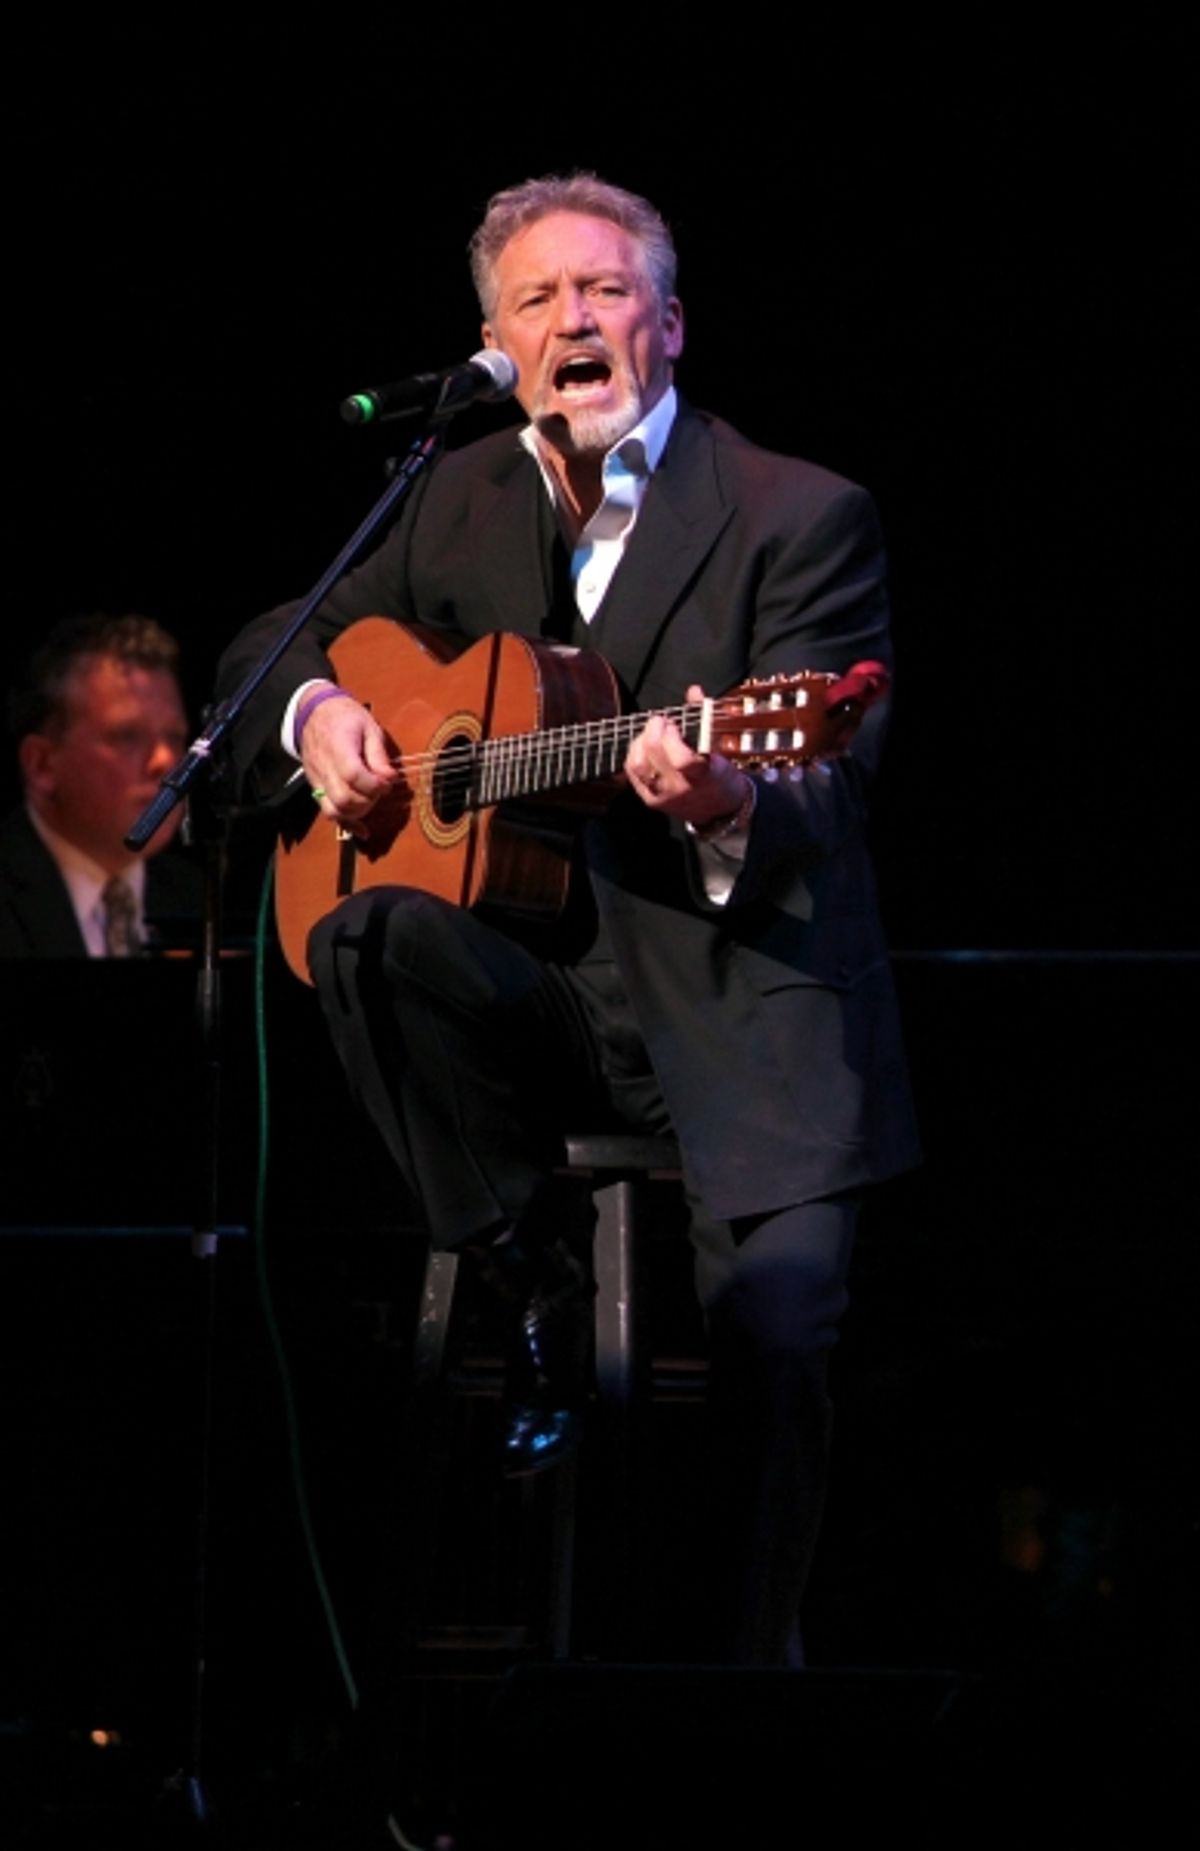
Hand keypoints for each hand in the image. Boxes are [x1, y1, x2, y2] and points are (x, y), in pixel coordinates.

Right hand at [300, 689, 397, 823]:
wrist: (315, 713)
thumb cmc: (345, 717)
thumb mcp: (368, 726)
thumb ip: (378, 755)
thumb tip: (390, 779)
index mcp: (338, 748)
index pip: (354, 775)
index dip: (375, 784)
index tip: (388, 782)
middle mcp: (324, 768)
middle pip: (344, 799)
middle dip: (368, 801)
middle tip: (380, 790)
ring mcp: (317, 780)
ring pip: (334, 810)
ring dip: (358, 812)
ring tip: (371, 799)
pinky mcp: (316, 788)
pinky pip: (328, 812)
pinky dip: (346, 823)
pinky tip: (362, 830)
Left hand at [624, 684, 750, 830]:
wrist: (719, 811)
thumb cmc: (720, 774)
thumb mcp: (719, 747)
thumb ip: (704, 717)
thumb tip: (693, 691)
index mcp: (703, 776)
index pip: (681, 760)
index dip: (671, 737)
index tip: (675, 724)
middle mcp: (680, 789)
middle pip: (653, 757)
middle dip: (653, 730)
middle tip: (660, 722)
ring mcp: (663, 796)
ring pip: (638, 765)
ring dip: (640, 742)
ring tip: (651, 733)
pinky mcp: (651, 800)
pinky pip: (632, 773)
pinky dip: (634, 754)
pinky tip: (643, 747)